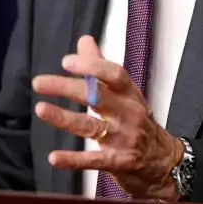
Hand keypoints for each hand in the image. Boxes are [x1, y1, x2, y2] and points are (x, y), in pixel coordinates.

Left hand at [31, 35, 183, 199]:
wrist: (163, 162)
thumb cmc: (139, 122)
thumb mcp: (126, 94)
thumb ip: (101, 68)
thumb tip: (84, 41)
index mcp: (129, 94)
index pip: (114, 74)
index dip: (91, 66)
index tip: (67, 61)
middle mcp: (128, 114)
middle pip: (97, 97)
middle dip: (67, 88)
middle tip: (39, 82)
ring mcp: (123, 139)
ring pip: (91, 126)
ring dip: (64, 118)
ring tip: (41, 109)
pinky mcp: (117, 162)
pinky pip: (92, 160)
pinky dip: (73, 159)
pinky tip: (54, 157)